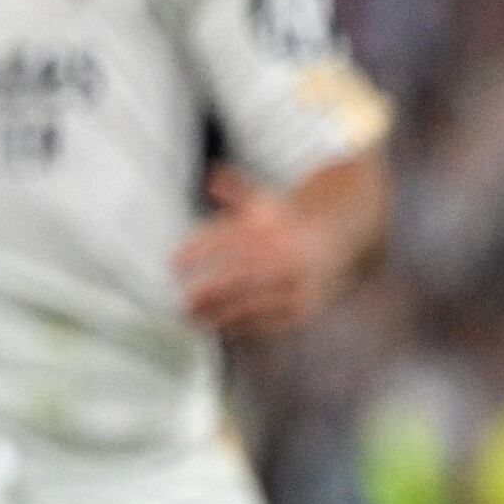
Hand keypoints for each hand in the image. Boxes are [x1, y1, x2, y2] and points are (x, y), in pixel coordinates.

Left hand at [174, 163, 355, 337]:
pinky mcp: (301, 307)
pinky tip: (220, 327)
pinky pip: (268, 321)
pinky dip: (242, 326)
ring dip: (220, 313)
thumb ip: (237, 190)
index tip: (173, 264)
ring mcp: (295, 284)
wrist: (330, 242)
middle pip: (241, 277)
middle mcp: (285, 256)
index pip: (229, 239)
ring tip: (195, 318)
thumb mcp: (264, 203)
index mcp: (272, 228)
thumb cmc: (285, 225)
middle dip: (209, 291)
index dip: (198, 251)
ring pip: (254, 303)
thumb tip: (214, 176)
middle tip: (184, 300)